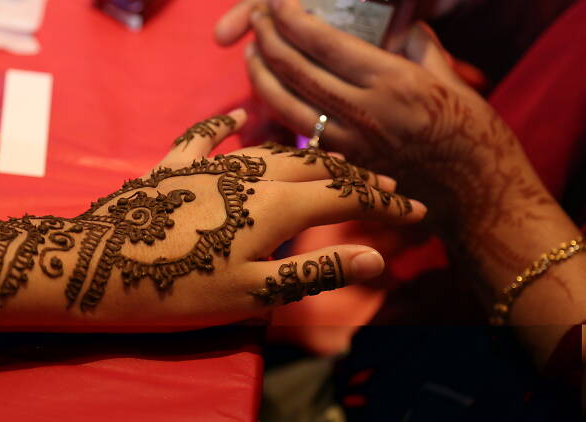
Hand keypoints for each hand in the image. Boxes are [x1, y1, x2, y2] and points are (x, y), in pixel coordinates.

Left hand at [0, 109, 425, 326]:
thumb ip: (314, 271)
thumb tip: (376, 257)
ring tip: (335, 163)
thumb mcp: (251, 293)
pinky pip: (204, 139)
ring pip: (273, 152)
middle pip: (316, 169)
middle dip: (356, 178)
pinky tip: (237, 118)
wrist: (94, 269)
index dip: (384, 204)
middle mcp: (250, 176)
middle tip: (388, 187)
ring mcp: (210, 168)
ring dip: (309, 157)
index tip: (416, 209)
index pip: (345, 198)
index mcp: (275, 207)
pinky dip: (224, 128)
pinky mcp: (173, 169)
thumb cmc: (176, 290)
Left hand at [218, 1, 551, 234]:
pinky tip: (269, 95)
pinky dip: (277, 111)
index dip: (291, 19)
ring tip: (252, 53)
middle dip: (269, 39)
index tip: (276, 4)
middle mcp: (364, 111)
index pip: (323, 42)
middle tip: (258, 20)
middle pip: (296, 69)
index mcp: (392, 80)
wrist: (477, 195)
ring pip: (285, 104)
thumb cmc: (472, 132)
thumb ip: (417, 46)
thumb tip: (398, 23)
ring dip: (261, 75)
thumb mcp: (449, 78)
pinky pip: (298, 134)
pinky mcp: (344, 166)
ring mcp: (349, 143)